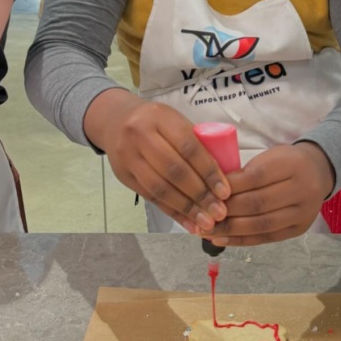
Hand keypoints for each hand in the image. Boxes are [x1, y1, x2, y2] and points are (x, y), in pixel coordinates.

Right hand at [83, 90, 229, 233]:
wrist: (114, 122)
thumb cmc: (156, 122)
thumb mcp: (174, 120)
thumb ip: (196, 141)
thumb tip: (224, 174)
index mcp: (160, 117)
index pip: (189, 147)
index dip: (209, 171)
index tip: (225, 191)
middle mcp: (141, 136)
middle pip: (174, 170)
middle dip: (200, 194)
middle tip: (219, 212)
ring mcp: (129, 157)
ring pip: (160, 188)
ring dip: (186, 209)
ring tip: (207, 222)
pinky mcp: (124, 176)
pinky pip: (151, 198)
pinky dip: (173, 212)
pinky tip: (189, 223)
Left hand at [204, 142, 334, 245]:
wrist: (318, 172)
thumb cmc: (286, 162)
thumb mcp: (269, 157)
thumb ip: (245, 172)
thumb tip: (212, 191)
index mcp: (293, 164)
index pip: (256, 177)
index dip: (230, 186)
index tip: (207, 191)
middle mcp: (302, 189)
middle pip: (258, 203)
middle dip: (226, 211)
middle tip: (201, 214)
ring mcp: (302, 212)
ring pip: (261, 224)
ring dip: (230, 230)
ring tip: (206, 231)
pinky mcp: (298, 229)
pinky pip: (266, 238)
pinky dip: (241, 240)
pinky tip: (221, 240)